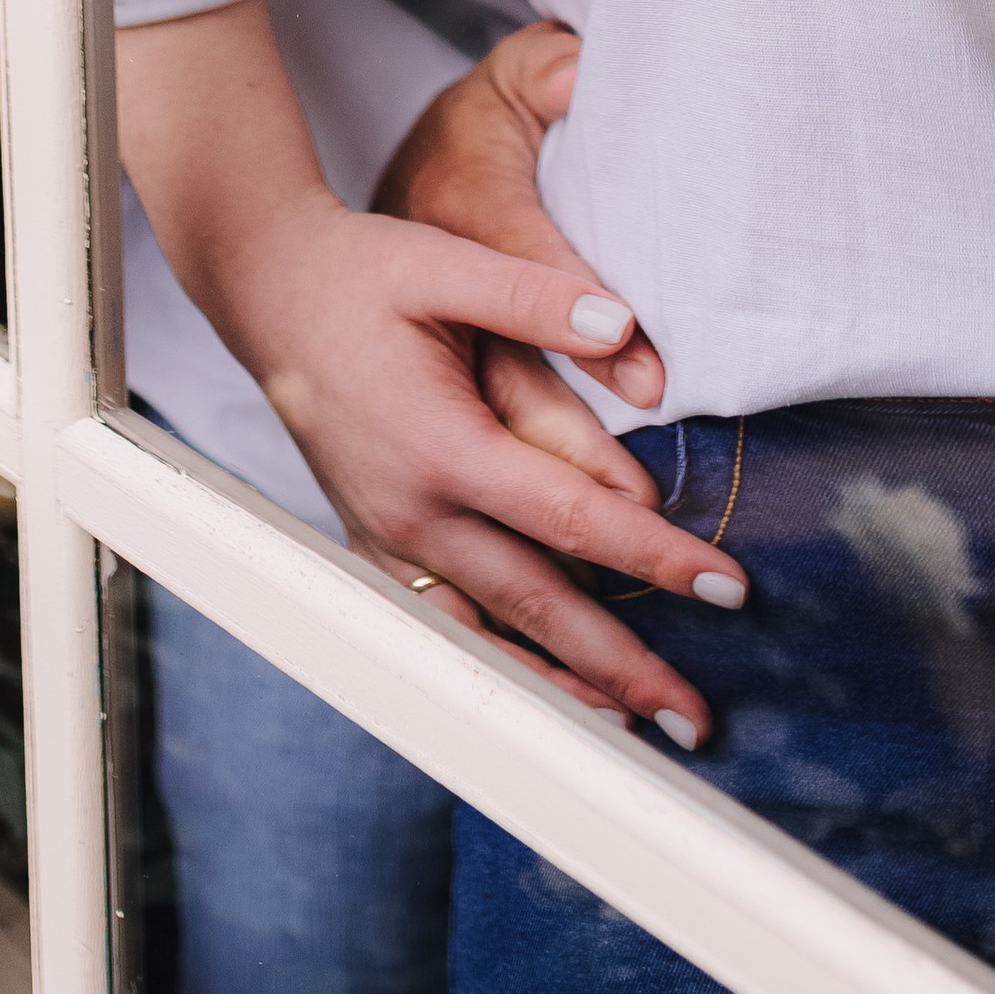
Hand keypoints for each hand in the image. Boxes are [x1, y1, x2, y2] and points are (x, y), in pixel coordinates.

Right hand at [120, 3, 736, 738]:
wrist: (267, 288)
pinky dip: (500, 665)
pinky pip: (445, 625)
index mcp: (440, 447)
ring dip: (562, 688)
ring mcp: (386, 538)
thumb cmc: (360, 271)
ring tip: (635, 729)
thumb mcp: (446, 264)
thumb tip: (623, 327)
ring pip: (487, 636)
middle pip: (538, 607)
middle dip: (624, 667)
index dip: (655, 556)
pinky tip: (545, 689)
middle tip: (698, 719)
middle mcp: (412, 512)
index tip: (727, 586)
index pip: (572, 519)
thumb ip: (537, 296)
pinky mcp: (374, 541)